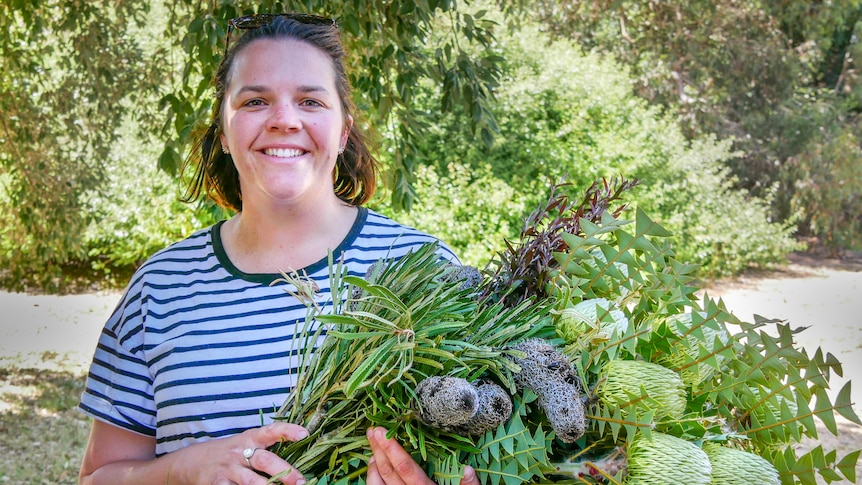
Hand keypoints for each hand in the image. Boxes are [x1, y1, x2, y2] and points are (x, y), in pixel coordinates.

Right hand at [199, 422, 309, 484]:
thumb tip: (297, 460)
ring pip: (251, 481)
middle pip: (265, 460)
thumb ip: (264, 449)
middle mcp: (240, 452)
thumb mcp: (245, 443)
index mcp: (250, 438)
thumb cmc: (228, 453)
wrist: (191, 462)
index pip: (271, 430)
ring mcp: (229, 469)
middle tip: (300, 481)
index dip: (287, 430)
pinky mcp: (218, 484)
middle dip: (284, 472)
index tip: (305, 434)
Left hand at [365, 427, 479, 484]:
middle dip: (378, 450)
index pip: (405, 467)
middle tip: (372, 431)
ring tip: (372, 451)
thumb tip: (468, 470)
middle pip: (388, 473)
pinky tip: (375, 473)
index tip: (381, 431)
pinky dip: (374, 483)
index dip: (392, 448)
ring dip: (373, 467)